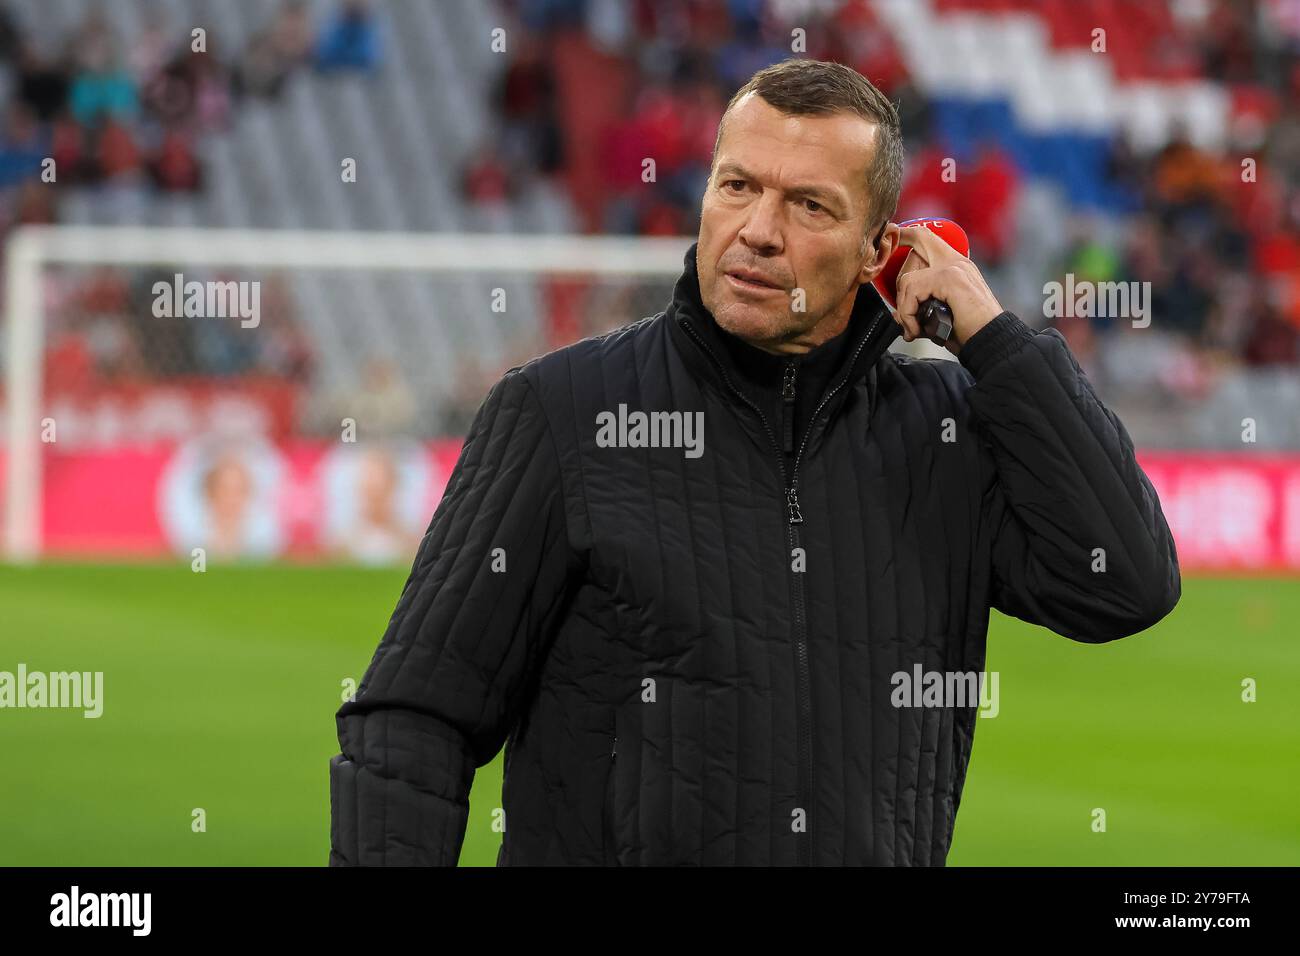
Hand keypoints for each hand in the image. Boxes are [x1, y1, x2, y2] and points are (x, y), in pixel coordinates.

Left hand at [893, 225, 1003, 355]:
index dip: (905, 233)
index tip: (891, 233)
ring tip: (916, 329)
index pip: (925, 237)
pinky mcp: (949, 278)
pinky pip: (912, 291)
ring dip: (905, 310)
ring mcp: (953, 267)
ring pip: (907, 279)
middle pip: (914, 249)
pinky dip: (909, 314)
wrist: (991, 342)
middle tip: (906, 316)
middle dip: (900, 286)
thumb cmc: (968, 333)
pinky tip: (919, 330)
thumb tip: (896, 314)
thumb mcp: (938, 315)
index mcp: (956, 266)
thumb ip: (919, 308)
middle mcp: (956, 261)